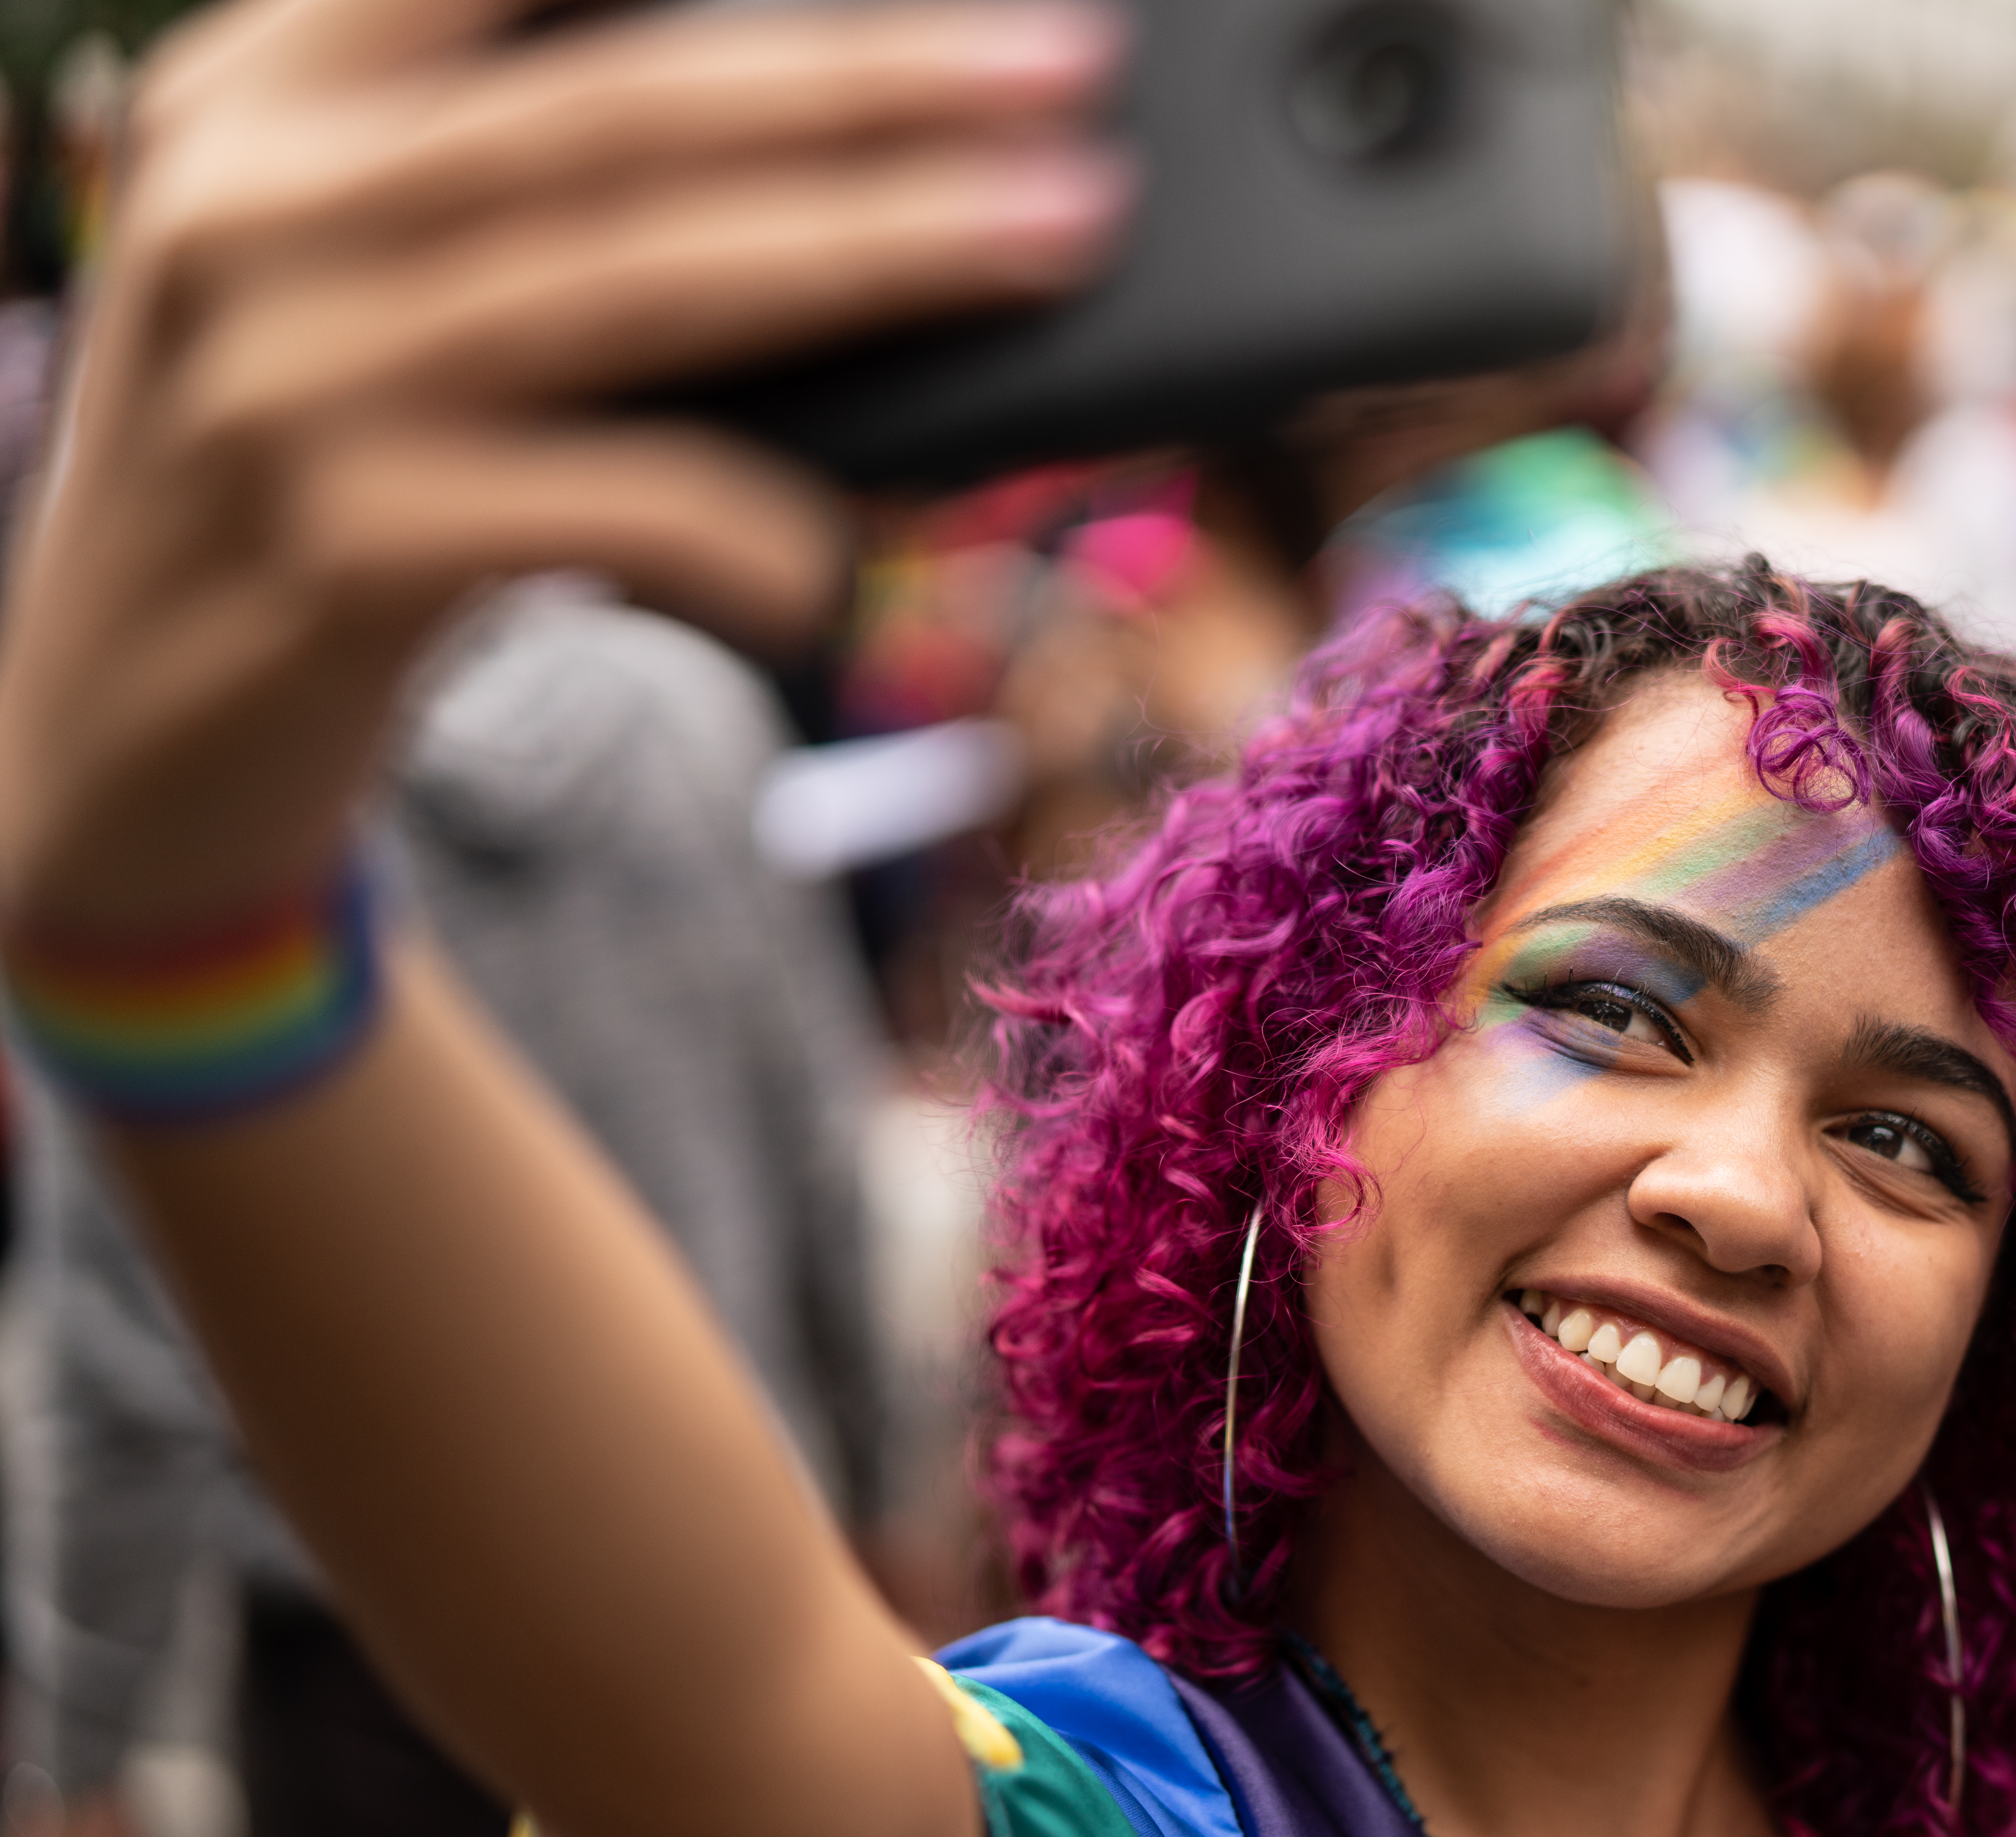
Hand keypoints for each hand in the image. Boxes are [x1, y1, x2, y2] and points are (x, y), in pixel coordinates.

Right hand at [0, 0, 1129, 944]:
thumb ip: (523, 199)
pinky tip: (834, 554)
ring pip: (643, 281)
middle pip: (623, 108)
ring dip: (878, 252)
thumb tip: (829, 166)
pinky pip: (610, 502)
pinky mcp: (342, 549)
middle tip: (1061, 67)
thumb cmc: (299, 484)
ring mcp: (290, 381)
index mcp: (259, 101)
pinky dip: (750, 521)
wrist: (104, 741)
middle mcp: (254, 208)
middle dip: (868, 84)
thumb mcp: (354, 290)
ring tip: (1056, 230)